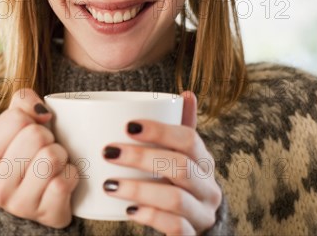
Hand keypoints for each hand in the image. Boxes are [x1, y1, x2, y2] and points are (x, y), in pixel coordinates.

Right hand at [0, 88, 78, 227]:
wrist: (42, 197)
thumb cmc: (29, 154)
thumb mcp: (17, 125)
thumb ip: (22, 101)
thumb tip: (42, 112)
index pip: (15, 119)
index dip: (31, 120)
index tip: (30, 134)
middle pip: (35, 136)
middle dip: (48, 137)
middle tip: (44, 150)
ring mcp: (20, 205)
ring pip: (51, 158)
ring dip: (61, 155)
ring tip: (53, 164)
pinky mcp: (47, 215)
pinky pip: (66, 181)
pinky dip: (71, 175)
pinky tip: (62, 180)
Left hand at [102, 91, 221, 234]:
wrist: (193, 230)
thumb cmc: (180, 186)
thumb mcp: (182, 157)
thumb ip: (181, 128)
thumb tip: (187, 93)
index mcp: (204, 161)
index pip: (189, 139)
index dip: (160, 131)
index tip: (128, 126)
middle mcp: (208, 187)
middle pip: (180, 167)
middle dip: (142, 157)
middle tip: (108, 152)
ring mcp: (202, 214)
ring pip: (176, 199)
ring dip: (138, 188)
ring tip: (109, 184)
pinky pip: (175, 226)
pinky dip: (150, 216)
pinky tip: (128, 210)